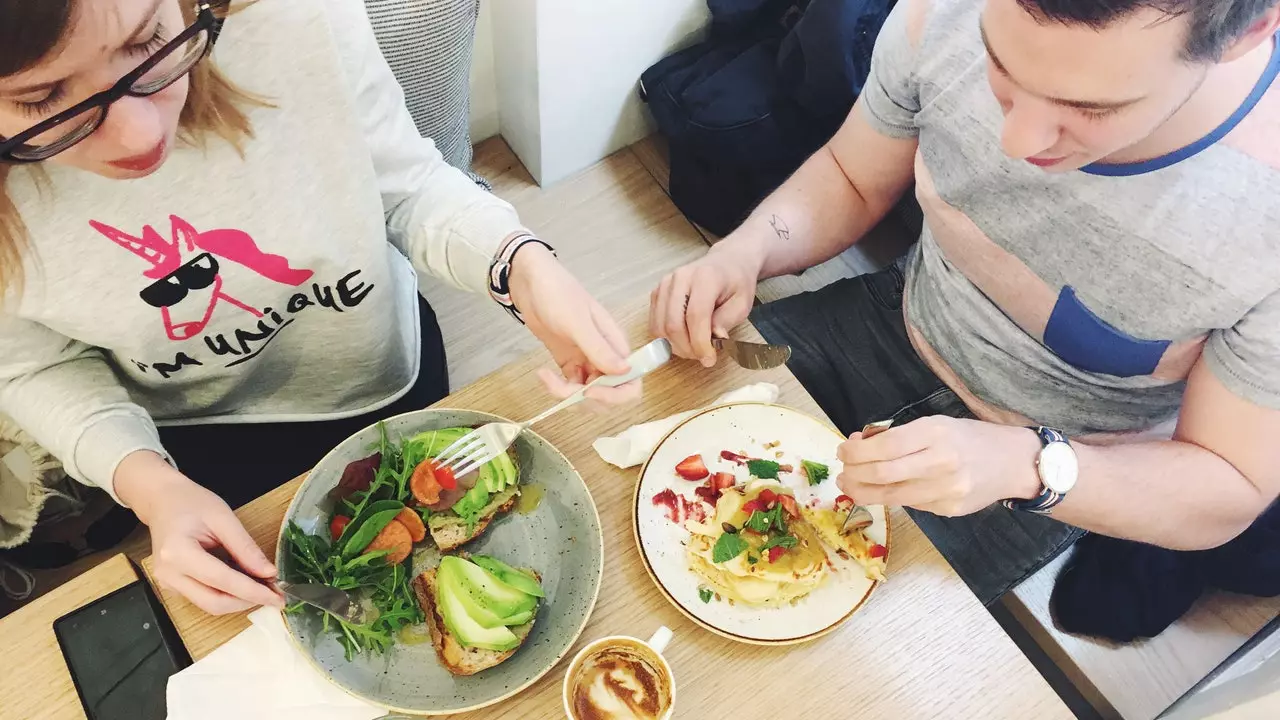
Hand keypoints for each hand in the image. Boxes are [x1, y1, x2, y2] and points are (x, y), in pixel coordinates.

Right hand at [115, 451, 283, 613]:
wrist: (162, 501)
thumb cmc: (191, 503)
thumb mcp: (224, 518)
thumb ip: (246, 548)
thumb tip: (269, 573)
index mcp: (178, 553)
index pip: (222, 581)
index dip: (253, 592)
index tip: (278, 597)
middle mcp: (169, 574)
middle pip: (214, 602)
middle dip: (248, 602)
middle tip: (275, 595)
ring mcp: (167, 583)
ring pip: (209, 605)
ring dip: (239, 601)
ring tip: (263, 588)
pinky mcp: (172, 586)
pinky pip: (204, 598)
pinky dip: (227, 595)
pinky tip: (244, 584)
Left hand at [507, 244, 638, 404]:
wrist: (530, 282)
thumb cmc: (558, 294)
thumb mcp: (578, 321)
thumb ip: (600, 348)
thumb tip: (625, 371)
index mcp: (615, 344)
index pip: (631, 381)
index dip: (616, 395)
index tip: (590, 391)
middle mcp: (605, 355)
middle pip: (611, 394)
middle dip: (588, 399)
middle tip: (565, 389)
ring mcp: (586, 360)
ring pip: (588, 394)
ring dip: (568, 396)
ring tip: (547, 378)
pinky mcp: (568, 362)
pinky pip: (570, 386)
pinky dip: (557, 388)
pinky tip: (544, 375)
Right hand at [650, 240, 762, 365]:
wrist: (726, 263)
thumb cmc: (736, 283)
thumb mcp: (742, 303)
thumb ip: (726, 321)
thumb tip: (713, 339)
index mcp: (705, 277)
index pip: (696, 316)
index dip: (700, 343)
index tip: (709, 359)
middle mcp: (680, 278)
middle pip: (673, 323)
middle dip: (686, 348)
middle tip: (702, 356)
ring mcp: (665, 284)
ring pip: (660, 326)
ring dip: (675, 345)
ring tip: (693, 348)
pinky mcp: (657, 292)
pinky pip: (655, 323)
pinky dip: (666, 338)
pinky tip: (683, 339)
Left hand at [835, 416, 1042, 516]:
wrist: (1013, 462)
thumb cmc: (969, 438)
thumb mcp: (935, 423)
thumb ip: (899, 435)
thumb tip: (859, 444)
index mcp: (936, 433)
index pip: (885, 446)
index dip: (857, 452)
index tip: (843, 451)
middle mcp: (941, 462)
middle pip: (883, 474)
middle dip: (853, 474)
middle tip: (842, 473)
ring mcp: (946, 490)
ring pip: (891, 496)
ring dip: (863, 491)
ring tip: (851, 485)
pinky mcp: (949, 509)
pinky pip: (911, 504)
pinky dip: (892, 496)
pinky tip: (887, 489)